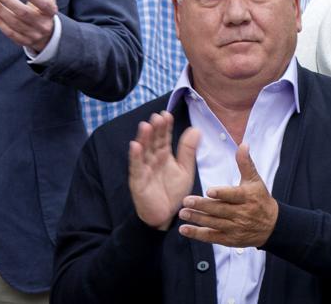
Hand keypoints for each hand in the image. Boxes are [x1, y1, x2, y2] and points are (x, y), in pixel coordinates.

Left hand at [0, 0, 61, 52]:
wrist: (50, 33)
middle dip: (7, 2)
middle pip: (24, 14)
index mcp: (51, 10)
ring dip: (0, 11)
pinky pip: (11, 33)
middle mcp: (43, 23)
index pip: (43, 4)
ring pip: (15, 23)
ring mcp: (34, 34)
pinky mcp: (24, 41)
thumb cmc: (46, 6)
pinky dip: (0, 23)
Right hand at [128, 111, 200, 230]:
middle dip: (155, 129)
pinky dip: (135, 157)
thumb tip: (196, 128)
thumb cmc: (174, 192)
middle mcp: (152, 160)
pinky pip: (136, 168)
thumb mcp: (185, 170)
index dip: (165, 127)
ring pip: (143, 152)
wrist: (166, 216)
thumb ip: (188, 151)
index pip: (164, 138)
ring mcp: (144, 170)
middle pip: (153, 142)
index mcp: (164, 156)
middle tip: (157, 116)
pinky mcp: (138, 182)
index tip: (167, 114)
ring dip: (143, 139)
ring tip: (145, 125)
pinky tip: (135, 146)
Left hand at [178, 143, 278, 247]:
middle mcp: (242, 213)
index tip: (209, 191)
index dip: (222, 193)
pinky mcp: (230, 239)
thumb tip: (243, 144)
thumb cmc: (260, 199)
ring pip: (214, 223)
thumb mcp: (255, 180)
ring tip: (182, 213)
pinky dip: (197, 234)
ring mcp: (235, 228)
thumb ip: (246, 163)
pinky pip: (212, 237)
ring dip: (197, 219)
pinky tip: (184, 230)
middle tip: (186, 201)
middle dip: (202, 206)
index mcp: (248, 197)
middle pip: (219, 210)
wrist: (271, 225)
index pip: (233, 195)